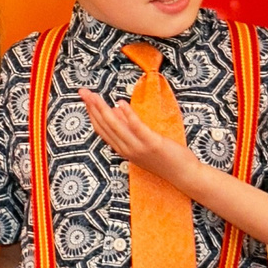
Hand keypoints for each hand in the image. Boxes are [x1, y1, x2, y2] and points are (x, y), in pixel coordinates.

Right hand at [79, 87, 200, 186]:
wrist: (184, 175)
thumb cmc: (165, 159)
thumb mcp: (143, 143)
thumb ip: (128, 128)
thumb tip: (116, 110)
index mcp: (123, 150)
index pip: (102, 130)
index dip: (91, 113)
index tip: (85, 99)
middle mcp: (127, 149)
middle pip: (105, 126)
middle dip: (93, 108)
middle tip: (83, 92)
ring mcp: (138, 147)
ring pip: (116, 126)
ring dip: (103, 109)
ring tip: (95, 95)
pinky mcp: (151, 143)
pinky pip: (136, 127)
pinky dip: (128, 115)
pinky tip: (120, 102)